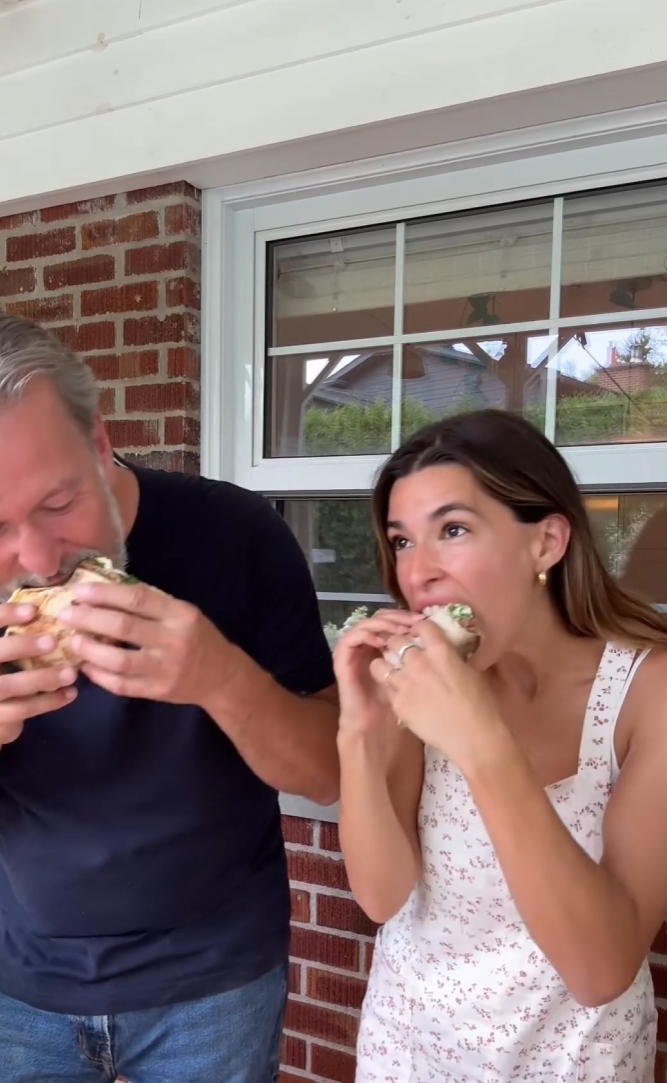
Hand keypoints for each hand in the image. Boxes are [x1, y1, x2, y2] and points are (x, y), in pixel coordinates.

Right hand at [0, 603, 77, 744]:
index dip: (5, 614)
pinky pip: (22, 709)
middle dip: (23, 646)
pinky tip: (70, 694)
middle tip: (53, 641)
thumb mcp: (4, 650)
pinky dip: (49, 702)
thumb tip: (47, 607)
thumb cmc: (3, 671)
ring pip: (8, 686)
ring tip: (71, 673)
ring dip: (42, 678)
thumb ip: (16, 634)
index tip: (33, 610)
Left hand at [59, 580, 229, 705]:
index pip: (137, 599)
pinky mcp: (157, 691)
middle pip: (124, 628)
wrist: (221, 676)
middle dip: (89, 619)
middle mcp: (173, 641)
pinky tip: (87, 666)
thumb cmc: (197, 637)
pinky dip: (100, 676)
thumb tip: (106, 590)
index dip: (104, 594)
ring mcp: (165, 669)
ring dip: (91, 650)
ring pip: (119, 660)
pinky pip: (122, 685)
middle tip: (66, 614)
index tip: (79, 591)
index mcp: (180, 615)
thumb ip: (152, 603)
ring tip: (73, 641)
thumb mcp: (183, 612)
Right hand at [333, 609, 421, 737]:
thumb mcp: (410, 674)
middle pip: (380, 616)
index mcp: (382, 644)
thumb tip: (437, 635)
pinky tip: (381, 641)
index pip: (392, 619)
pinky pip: (351, 638)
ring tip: (400, 630)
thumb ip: (416, 654)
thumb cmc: (395, 703)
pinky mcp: (342, 658)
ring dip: (383, 623)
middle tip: (414, 621)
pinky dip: (366, 635)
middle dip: (398, 616)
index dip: (407, 616)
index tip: (424, 620)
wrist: (375, 726)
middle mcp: (367, 643)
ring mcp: (353, 649)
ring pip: (366, 623)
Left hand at [370, 619, 504, 771]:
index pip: (422, 625)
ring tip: (393, 670)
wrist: (474, 739)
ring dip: (387, 664)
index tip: (419, 633)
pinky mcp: (398, 704)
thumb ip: (453, 657)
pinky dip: (390, 686)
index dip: (419, 628)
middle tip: (401, 651)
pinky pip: (385, 687)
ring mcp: (405, 683)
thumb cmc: (481, 706)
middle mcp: (419, 663)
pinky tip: (398, 691)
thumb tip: (446, 651)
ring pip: (380, 663)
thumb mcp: (471, 671)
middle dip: (397, 643)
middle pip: (396, 640)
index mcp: (441, 651)